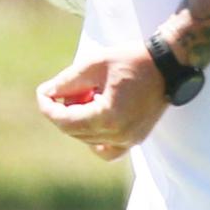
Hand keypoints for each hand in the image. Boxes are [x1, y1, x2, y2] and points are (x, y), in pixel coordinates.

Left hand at [36, 42, 167, 160]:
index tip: (42, 93)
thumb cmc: (133, 59)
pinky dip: (95, 137)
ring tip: (86, 95)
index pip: (66, 120)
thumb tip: (47, 92)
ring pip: (88, 139)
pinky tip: (95, 116)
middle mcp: (118, 135)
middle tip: (64, 88)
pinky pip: (107, 149)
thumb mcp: (96, 64)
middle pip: (75, 131)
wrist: (168, 63)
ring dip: (78, 120)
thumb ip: (69, 80)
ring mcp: (129, 140)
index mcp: (108, 117)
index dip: (49, 107)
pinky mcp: (136, 138)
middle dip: (63, 110)